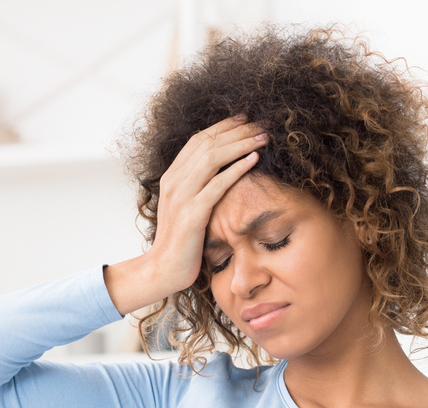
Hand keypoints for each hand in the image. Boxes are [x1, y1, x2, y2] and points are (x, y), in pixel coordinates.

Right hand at [103, 114, 267, 314]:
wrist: (164, 269)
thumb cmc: (181, 242)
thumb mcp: (186, 208)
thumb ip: (197, 187)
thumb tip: (220, 172)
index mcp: (172, 177)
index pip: (198, 140)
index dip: (223, 127)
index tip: (245, 119)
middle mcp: (174, 181)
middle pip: (207, 144)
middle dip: (236, 130)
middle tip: (261, 123)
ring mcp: (181, 197)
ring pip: (212, 158)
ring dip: (240, 144)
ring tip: (263, 137)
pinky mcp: (192, 214)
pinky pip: (217, 185)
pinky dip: (236, 169)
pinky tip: (254, 160)